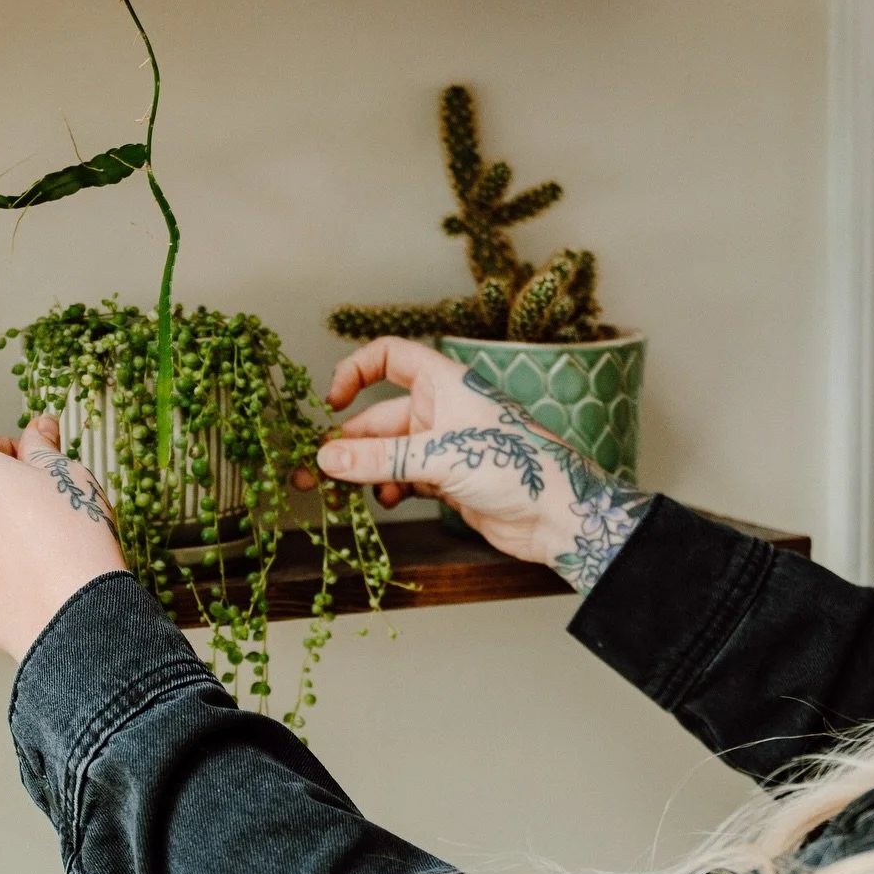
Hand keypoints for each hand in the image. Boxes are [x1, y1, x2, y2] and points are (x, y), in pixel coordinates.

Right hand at [315, 338, 650, 592]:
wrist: (561, 516)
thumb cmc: (516, 466)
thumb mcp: (440, 457)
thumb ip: (380, 459)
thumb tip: (327, 460)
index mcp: (443, 383)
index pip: (389, 357)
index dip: (355, 371)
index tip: (333, 402)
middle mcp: (442, 409)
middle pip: (379, 416)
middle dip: (347, 444)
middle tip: (312, 471)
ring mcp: (445, 445)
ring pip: (388, 452)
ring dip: (364, 471)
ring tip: (339, 495)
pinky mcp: (449, 478)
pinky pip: (404, 477)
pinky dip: (390, 488)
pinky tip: (387, 502)